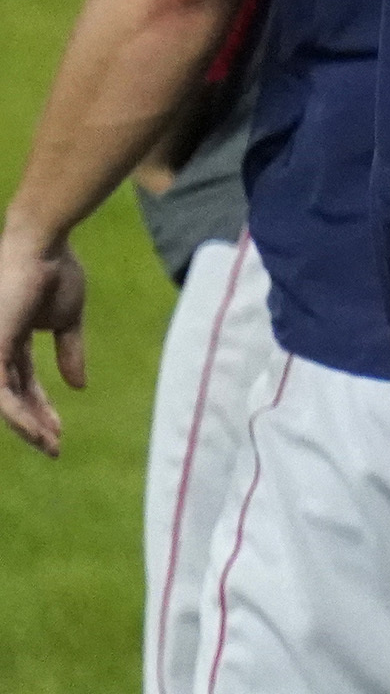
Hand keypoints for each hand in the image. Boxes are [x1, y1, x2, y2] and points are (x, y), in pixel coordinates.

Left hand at [0, 224, 87, 456]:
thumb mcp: (68, 320)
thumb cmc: (56, 272)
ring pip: (3, 401)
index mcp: (12, 339)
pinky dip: (20, 414)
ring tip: (50, 445)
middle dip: (33, 424)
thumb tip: (78, 386)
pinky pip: (2, 393)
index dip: (41, 409)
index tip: (60, 431)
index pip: (23, 384)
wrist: (43, 246)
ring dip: (27, 426)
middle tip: (54, 447)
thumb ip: (70, 353)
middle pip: (12, 397)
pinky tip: (37, 430)